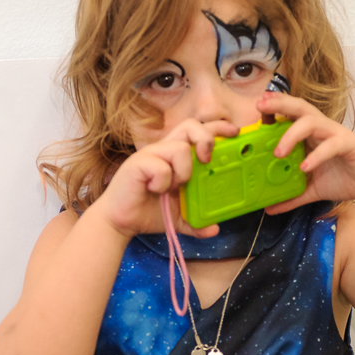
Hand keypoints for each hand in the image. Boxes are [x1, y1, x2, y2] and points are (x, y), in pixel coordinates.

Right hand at [90, 118, 238, 236]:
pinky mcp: (137, 164)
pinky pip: (161, 167)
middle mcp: (163, 150)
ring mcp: (150, 155)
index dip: (217, 127)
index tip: (234, 132)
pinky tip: (154, 191)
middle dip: (206, 138)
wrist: (120, 222)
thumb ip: (197, 222)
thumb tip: (214, 229)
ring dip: (183, 171)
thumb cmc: (147, 212)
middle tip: (207, 161)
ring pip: (179, 148)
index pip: (197, 131)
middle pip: (190, 125)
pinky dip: (163, 183)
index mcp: (174, 156)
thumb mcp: (179, 218)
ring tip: (173, 187)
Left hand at [258, 92, 354, 212]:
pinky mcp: (351, 145)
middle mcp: (323, 129)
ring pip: (312, 122)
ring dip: (292, 134)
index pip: (291, 114)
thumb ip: (291, 197)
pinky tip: (305, 167)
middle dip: (279, 104)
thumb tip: (269, 209)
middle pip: (300, 108)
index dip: (275, 108)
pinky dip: (318, 155)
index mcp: (312, 135)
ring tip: (278, 152)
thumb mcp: (312, 190)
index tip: (256, 107)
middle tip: (259, 106)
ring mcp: (336, 135)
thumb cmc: (346, 179)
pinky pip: (332, 145)